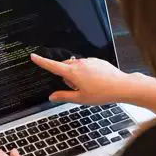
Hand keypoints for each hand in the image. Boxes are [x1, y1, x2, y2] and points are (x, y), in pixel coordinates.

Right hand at [30, 54, 155, 114]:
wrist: (122, 86)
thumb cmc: (102, 93)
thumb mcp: (80, 99)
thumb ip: (64, 96)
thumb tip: (52, 97)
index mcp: (73, 73)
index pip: (52, 66)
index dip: (41, 61)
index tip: (34, 56)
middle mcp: (79, 64)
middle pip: (64, 67)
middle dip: (66, 76)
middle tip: (76, 88)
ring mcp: (89, 61)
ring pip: (75, 66)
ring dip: (76, 75)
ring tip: (89, 86)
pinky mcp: (96, 60)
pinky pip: (86, 65)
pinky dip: (86, 72)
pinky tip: (95, 81)